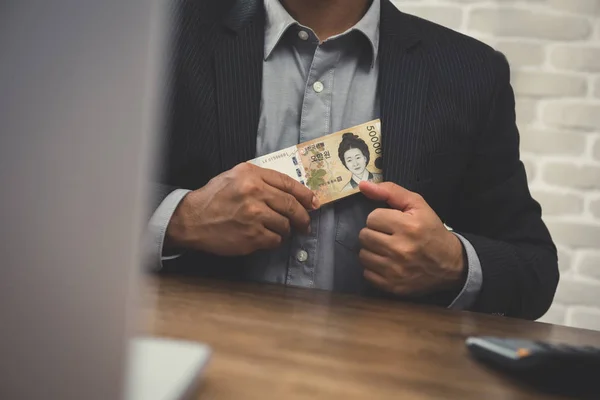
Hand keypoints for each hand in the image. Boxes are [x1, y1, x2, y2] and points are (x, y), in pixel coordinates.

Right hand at [165, 163, 319, 255]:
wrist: (192, 220)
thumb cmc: (214, 198)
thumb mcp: (235, 177)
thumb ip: (260, 180)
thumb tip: (290, 191)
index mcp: (251, 175)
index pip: (287, 183)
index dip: (305, 194)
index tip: (314, 202)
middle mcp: (254, 193)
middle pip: (291, 205)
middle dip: (303, 216)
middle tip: (305, 223)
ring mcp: (254, 215)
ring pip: (285, 224)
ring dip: (285, 230)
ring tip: (276, 230)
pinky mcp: (252, 236)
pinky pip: (275, 240)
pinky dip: (274, 240)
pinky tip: (265, 237)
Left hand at [358, 181, 464, 295]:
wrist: (450, 264)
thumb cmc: (431, 230)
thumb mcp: (417, 205)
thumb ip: (390, 191)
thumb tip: (363, 185)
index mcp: (408, 227)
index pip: (372, 218)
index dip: (381, 218)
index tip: (392, 222)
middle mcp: (401, 249)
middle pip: (364, 236)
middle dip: (375, 233)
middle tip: (389, 236)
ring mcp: (395, 270)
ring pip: (363, 255)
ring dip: (372, 250)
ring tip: (387, 249)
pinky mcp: (392, 286)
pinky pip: (367, 273)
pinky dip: (374, 268)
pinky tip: (388, 263)